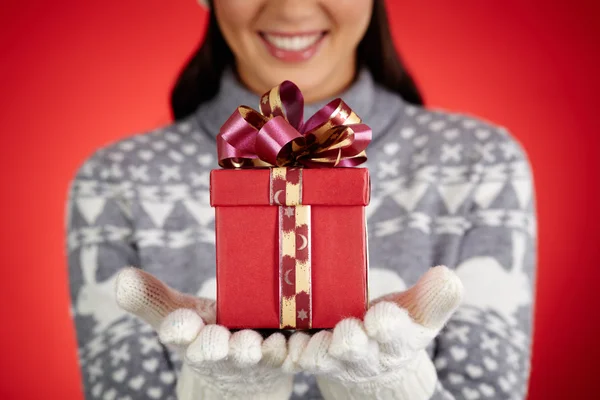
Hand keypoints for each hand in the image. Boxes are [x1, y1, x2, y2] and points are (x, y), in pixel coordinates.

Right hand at [115, 267, 292, 399]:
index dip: (181, 330)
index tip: (180, 324)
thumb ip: (153, 299)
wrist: (245, 366)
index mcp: (196, 339)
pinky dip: (304, 351)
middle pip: (223, 353)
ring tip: (269, 345)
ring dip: (266, 353)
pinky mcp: (291, 356)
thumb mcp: (179, 315)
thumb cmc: (211, 332)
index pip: (182, 335)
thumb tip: (122, 278)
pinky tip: (308, 342)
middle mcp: (226, 354)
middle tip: (228, 340)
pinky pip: (300, 356)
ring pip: (264, 358)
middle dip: (224, 348)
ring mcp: (261, 358)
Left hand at [287, 266, 462, 399]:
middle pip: (355, 350)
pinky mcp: (305, 355)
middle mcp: (362, 352)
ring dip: (314, 351)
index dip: (389, 326)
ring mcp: (331, 357)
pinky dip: (283, 352)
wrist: (371, 364)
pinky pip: (291, 357)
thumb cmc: (395, 328)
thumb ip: (434, 297)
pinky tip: (276, 343)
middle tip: (347, 333)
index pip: (395, 334)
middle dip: (350, 342)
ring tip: (307, 341)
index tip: (382, 318)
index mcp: (394, 339)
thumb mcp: (418, 313)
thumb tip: (449, 276)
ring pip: (320, 358)